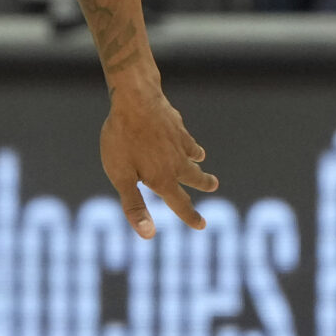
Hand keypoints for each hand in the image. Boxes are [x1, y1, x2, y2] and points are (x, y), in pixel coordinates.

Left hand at [100, 82, 216, 237]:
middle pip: (194, 178)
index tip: (201, 225)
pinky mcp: (177, 126)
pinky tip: (187, 141)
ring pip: (193, 157)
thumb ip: (134, 206)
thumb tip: (149, 235)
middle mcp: (176, 163)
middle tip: (214, 186)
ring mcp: (179, 143)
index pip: (180, 204)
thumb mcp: (121, 177)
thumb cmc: (122, 140)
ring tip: (202, 163)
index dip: (191, 217)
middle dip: (204, 184)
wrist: (135, 100)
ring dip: (199, 163)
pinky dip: (190, 144)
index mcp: (162, 180)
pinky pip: (187, 139)